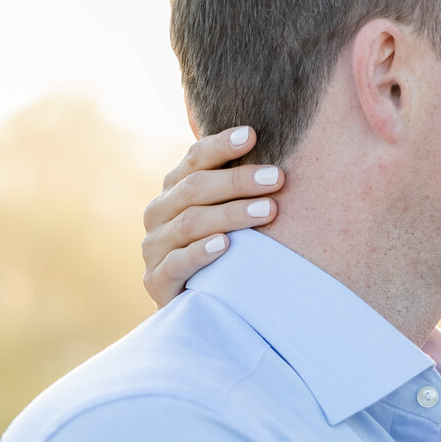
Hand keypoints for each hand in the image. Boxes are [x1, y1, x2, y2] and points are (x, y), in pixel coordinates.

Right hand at [141, 127, 284, 307]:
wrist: (194, 307)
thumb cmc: (221, 255)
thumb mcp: (226, 218)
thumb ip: (238, 190)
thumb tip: (285, 158)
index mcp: (174, 191)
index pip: (194, 160)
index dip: (220, 145)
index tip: (252, 135)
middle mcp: (159, 214)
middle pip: (195, 189)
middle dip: (237, 181)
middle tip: (277, 177)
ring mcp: (155, 248)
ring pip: (191, 224)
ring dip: (230, 215)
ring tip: (268, 211)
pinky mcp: (156, 281)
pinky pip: (177, 263)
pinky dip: (201, 253)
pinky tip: (226, 245)